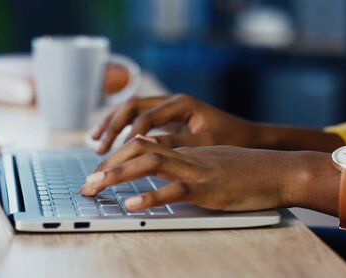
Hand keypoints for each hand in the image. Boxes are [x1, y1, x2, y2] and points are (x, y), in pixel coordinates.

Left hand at [81, 138, 306, 210]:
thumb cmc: (250, 170)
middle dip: (107, 165)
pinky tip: (131, 206)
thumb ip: (190, 166)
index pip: (142, 145)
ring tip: (95, 188)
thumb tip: (167, 177)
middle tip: (86, 183)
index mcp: (186, 150)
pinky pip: (175, 190)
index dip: (116, 157)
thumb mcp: (214, 163)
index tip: (98, 172)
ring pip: (149, 164)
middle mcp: (186, 155)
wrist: (281, 170)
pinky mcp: (208, 188)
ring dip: (117, 175)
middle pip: (138, 149)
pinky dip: (151, 198)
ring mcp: (196, 169)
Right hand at [91, 94, 260, 153]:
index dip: (127, 135)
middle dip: (112, 126)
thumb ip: (175, 143)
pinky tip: (111, 142)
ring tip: (95, 142)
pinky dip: (122, 129)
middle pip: (132, 107)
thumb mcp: (204, 143)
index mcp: (182, 103)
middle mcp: (172, 101)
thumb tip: (142, 148)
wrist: (250, 136)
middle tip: (99, 147)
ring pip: (131, 110)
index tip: (113, 154)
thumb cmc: (232, 138)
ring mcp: (169, 108)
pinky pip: (138, 119)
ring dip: (112, 125)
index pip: (145, 117)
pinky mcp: (167, 118)